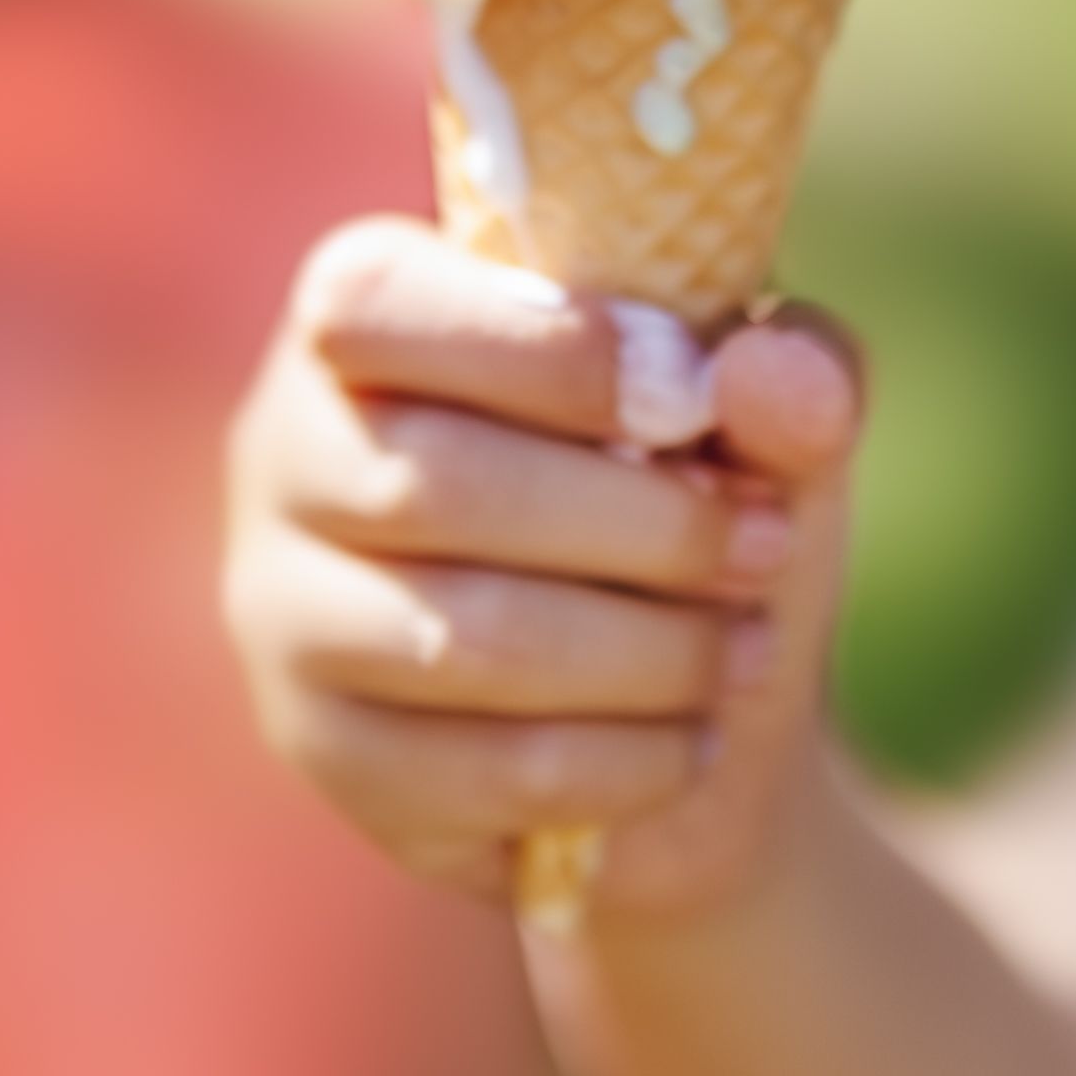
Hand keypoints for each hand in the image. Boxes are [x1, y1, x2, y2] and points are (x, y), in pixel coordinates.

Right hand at [223, 217, 867, 923]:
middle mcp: (284, 451)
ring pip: (462, 639)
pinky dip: (626, 760)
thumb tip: (767, 377)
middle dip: (642, 526)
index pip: (379, 305)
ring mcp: (284, 610)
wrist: (681, 716)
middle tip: (763, 547)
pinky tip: (692, 740)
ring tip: (743, 650)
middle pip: (434, 484)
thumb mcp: (768, 423)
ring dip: (650, 652)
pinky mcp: (326, 751)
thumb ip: (791, 371)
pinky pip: (483, 770)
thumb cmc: (696, 513)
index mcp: (362, 316)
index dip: (543, 350)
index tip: (692, 402)